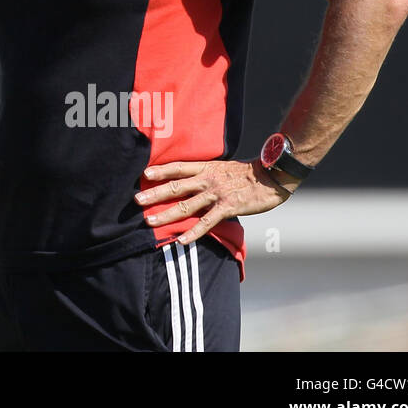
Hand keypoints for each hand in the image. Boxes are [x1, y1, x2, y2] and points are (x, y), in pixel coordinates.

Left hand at [134, 159, 292, 245]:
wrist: (271, 176)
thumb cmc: (246, 174)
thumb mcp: (222, 168)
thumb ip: (206, 174)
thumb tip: (191, 181)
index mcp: (205, 167)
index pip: (178, 167)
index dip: (161, 170)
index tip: (143, 174)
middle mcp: (207, 179)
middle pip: (176, 186)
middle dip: (155, 194)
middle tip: (137, 200)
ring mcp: (216, 194)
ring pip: (186, 205)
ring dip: (166, 214)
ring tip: (150, 222)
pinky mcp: (228, 207)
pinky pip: (206, 222)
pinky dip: (193, 232)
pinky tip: (181, 240)